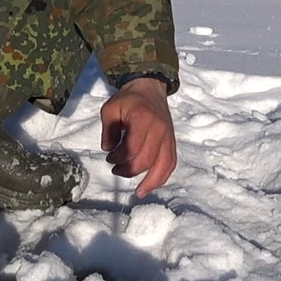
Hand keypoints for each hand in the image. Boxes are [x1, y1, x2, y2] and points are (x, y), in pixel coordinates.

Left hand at [99, 77, 175, 197]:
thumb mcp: (110, 108)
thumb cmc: (128, 99)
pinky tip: (151, 185)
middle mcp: (159, 129)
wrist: (150, 88)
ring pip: (163, 165)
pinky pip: (171, 163)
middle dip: (129, 170)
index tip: (109, 157)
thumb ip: (108, 130)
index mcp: (143, 119)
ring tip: (139, 192)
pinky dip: (162, 177)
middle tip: (116, 169)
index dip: (119, 158)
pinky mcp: (172, 142)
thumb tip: (109, 150)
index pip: (132, 147)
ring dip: (150, 182)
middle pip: (147, 159)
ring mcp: (168, 136)